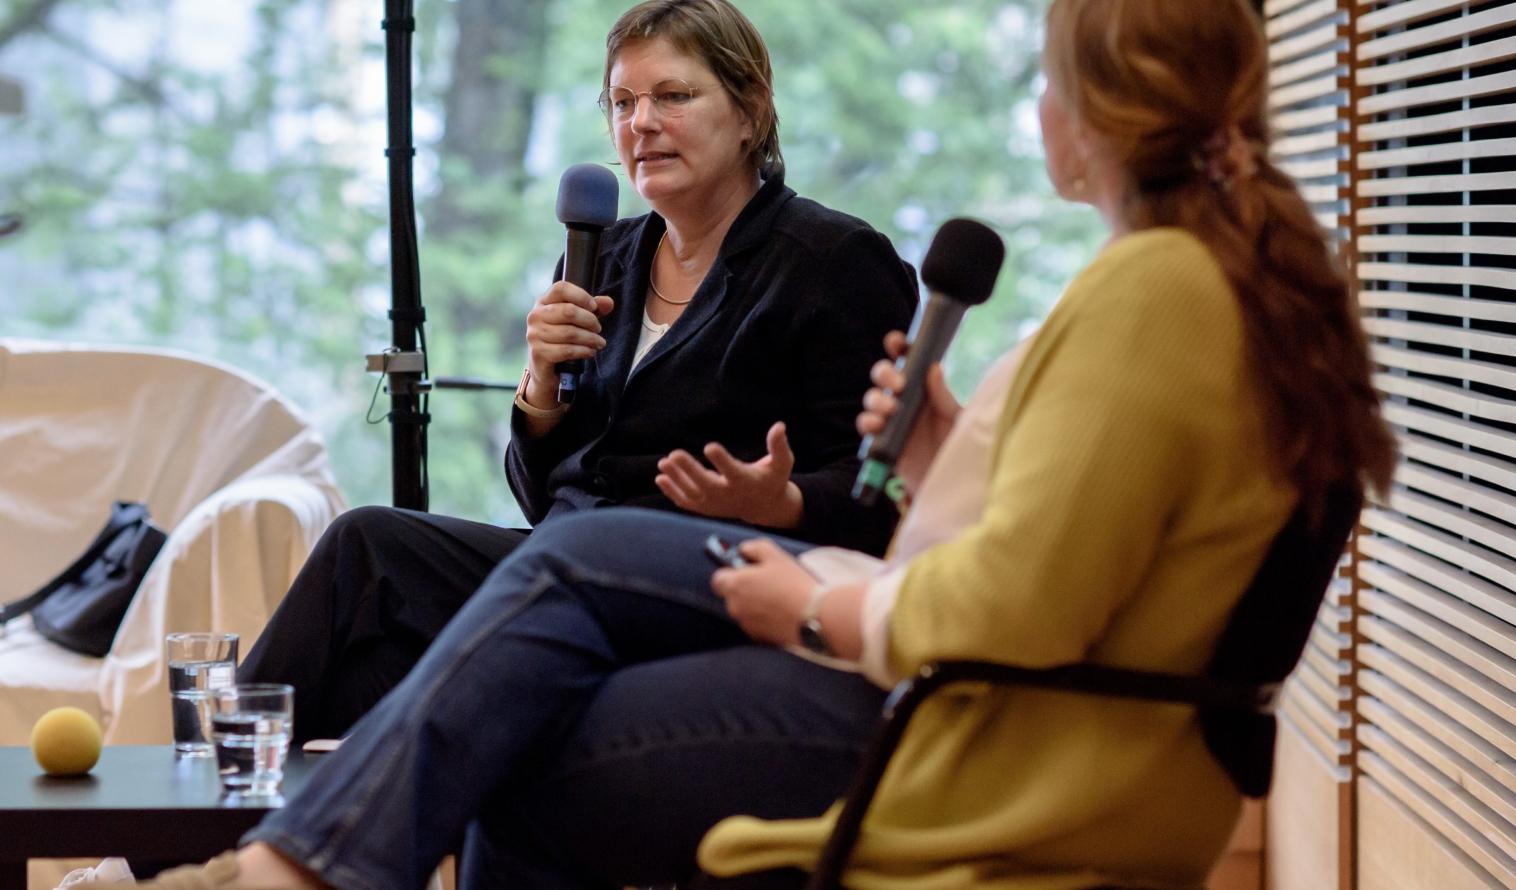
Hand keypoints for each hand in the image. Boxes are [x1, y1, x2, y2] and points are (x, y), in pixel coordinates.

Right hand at [522, 281, 614, 408]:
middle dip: (590, 321)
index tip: (594, 307)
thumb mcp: (578, 320)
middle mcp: (535, 315)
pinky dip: (583, 351)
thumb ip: (593, 309)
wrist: (546, 368)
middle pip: (569, 311)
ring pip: (570, 333)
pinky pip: (567, 350)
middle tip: (598, 329)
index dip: (581, 296)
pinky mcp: (538, 353)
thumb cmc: (562, 339)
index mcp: (543, 302)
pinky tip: (590, 352)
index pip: (561, 288)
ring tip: (599, 343)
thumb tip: (608, 302)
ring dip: (590, 339)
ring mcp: (534, 334)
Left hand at [656, 421, 803, 528]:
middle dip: (690, 470)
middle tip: (674, 454)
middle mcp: (729, 495)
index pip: (733, 471)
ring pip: (692, 494)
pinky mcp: (706, 508)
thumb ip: (779, 446)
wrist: (763, 506)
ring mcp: (715, 504)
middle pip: (707, 484)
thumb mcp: (782, 463)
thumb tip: (780, 425)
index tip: (710, 446)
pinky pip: (687, 502)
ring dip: (676, 479)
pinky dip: (673, 492)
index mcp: (746, 482)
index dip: (722, 460)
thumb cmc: (772, 478)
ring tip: (663, 463)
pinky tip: (660, 478)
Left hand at [710, 539, 813, 646]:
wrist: (813, 617)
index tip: (745, 571)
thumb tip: (744, 549)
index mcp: (735, 585)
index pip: (718, 579)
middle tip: (767, 583)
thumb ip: (754, 548)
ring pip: (744, 611)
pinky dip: (764, 619)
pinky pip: (756, 624)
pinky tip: (782, 613)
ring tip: (779, 599)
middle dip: (745, 589)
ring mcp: (745, 624)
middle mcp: (735, 607)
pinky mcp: (758, 638)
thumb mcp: (775, 555)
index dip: (731, 573)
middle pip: (732, 596)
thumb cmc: (794, 585)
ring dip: (755, 605)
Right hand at [856, 330, 960, 496]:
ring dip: (876, 399)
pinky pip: (867, 427)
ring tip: (891, 409)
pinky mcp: (883, 442)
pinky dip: (868, 422)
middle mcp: (905, 400)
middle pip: (883, 375)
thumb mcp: (959, 421)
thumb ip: (945, 397)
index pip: (907, 359)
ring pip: (871, 398)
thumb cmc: (960, 447)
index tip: (897, 343)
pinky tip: (878, 425)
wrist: (955, 485)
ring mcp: (892, 420)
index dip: (898, 347)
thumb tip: (934, 369)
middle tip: (899, 384)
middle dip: (884, 373)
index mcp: (925, 388)